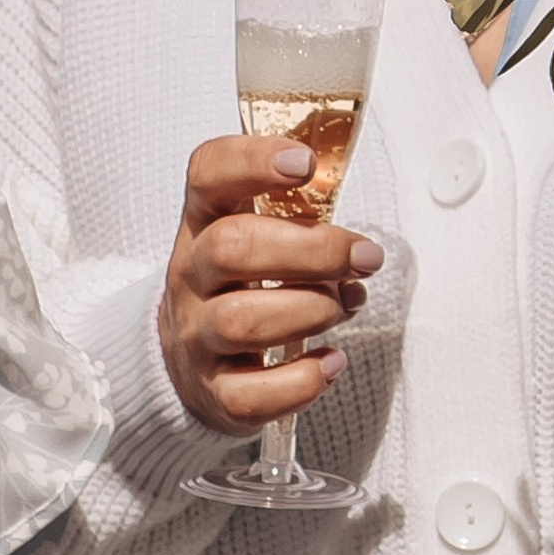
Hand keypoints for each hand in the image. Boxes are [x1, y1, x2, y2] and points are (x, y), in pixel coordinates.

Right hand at [158, 136, 379, 433]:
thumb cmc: (240, 285)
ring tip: (346, 305)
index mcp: (204, 222)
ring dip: (313, 310)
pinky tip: (331, 361)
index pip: (208, 174)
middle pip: (232, 248)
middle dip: (313, 250)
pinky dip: (304, 380)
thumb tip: (363, 229)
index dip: (253, 160)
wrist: (188, 363)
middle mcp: (191, 275)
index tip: (305, 162)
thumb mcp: (254, 234)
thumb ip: (300, 214)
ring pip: (243, 321)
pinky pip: (254, 394)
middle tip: (365, 257)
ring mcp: (197, 336)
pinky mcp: (215, 392)